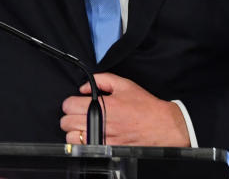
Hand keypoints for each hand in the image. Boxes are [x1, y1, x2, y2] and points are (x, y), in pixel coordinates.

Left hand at [60, 73, 190, 145]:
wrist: (162, 125)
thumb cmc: (144, 106)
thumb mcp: (124, 84)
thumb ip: (101, 80)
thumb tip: (83, 87)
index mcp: (102, 105)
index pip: (69, 105)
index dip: (70, 103)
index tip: (75, 103)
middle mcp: (100, 122)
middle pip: (66, 122)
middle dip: (70, 117)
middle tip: (78, 114)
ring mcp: (102, 138)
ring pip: (71, 138)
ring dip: (74, 132)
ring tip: (83, 127)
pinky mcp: (107, 149)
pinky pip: (83, 148)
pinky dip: (83, 143)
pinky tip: (91, 136)